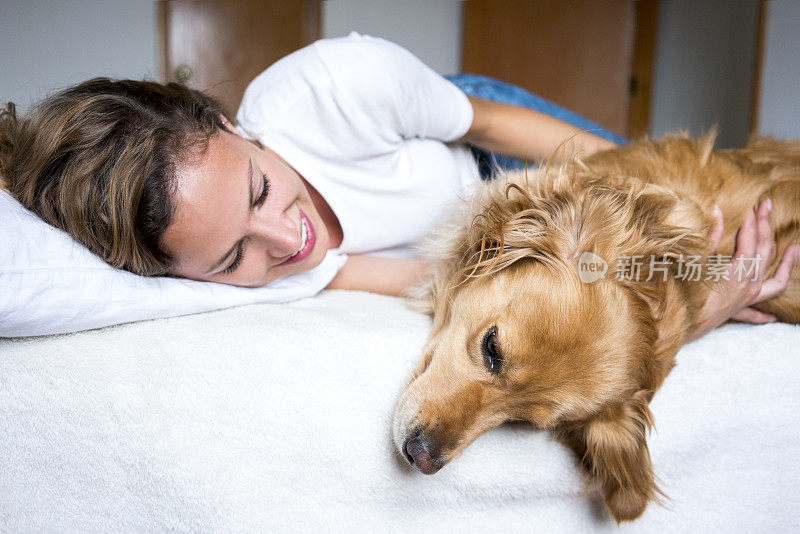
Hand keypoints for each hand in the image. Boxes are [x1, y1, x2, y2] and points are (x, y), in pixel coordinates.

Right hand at [687, 199, 799, 341]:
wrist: (679, 324)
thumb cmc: (684, 293)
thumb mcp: (693, 261)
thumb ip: (708, 237)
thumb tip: (717, 211)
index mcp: (737, 272)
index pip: (748, 240)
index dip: (750, 221)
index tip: (749, 205)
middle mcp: (748, 285)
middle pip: (764, 252)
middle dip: (766, 227)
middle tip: (766, 206)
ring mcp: (746, 299)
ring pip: (776, 283)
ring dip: (787, 265)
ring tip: (797, 249)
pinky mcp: (737, 311)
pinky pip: (756, 314)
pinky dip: (765, 314)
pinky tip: (773, 317)